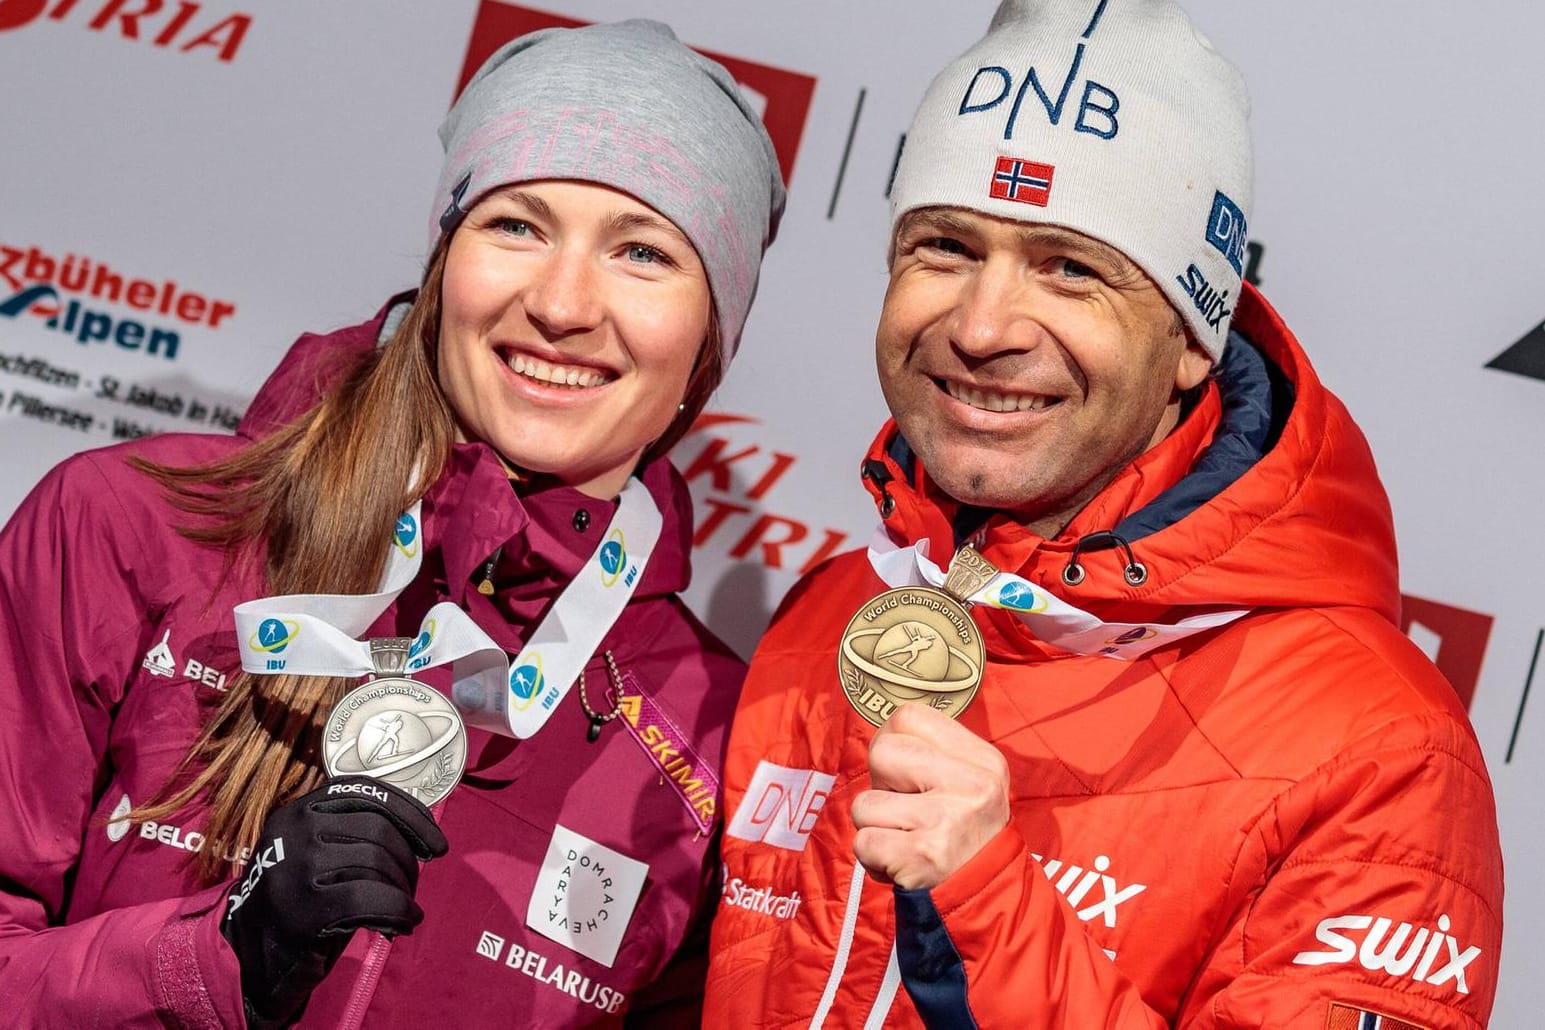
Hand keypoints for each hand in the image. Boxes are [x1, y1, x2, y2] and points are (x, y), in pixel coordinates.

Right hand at [222, 776, 448, 1027]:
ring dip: (404, 888)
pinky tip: (404, 923)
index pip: (366, 792)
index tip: (435, 842)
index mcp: (299, 810)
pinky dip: (399, 912)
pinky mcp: (306, 908)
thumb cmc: (297, 901)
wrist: (246, 955)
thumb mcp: (317, 851)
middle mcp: (296, 830)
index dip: (410, 813)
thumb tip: (420, 830)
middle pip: (378, 829)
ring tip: (405, 907)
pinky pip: (373, 900)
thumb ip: (354, 831)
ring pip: (377, 863)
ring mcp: (298, 867)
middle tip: (412, 884)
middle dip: (408, 858)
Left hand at [851, 703, 1009, 890]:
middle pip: (881, 752)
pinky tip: (903, 863)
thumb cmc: (965, 834)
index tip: (902, 770)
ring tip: (907, 840)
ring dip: (875, 828)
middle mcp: (971, 784)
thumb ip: (932, 752)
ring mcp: (947, 819)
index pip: (909, 716)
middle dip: (880, 785)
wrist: (988, 898)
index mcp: (983, 759)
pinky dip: (874, 859)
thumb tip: (880, 734)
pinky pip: (863, 843)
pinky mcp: (923, 854)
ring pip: (864, 803)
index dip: (892, 741)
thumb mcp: (972, 783)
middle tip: (906, 810)